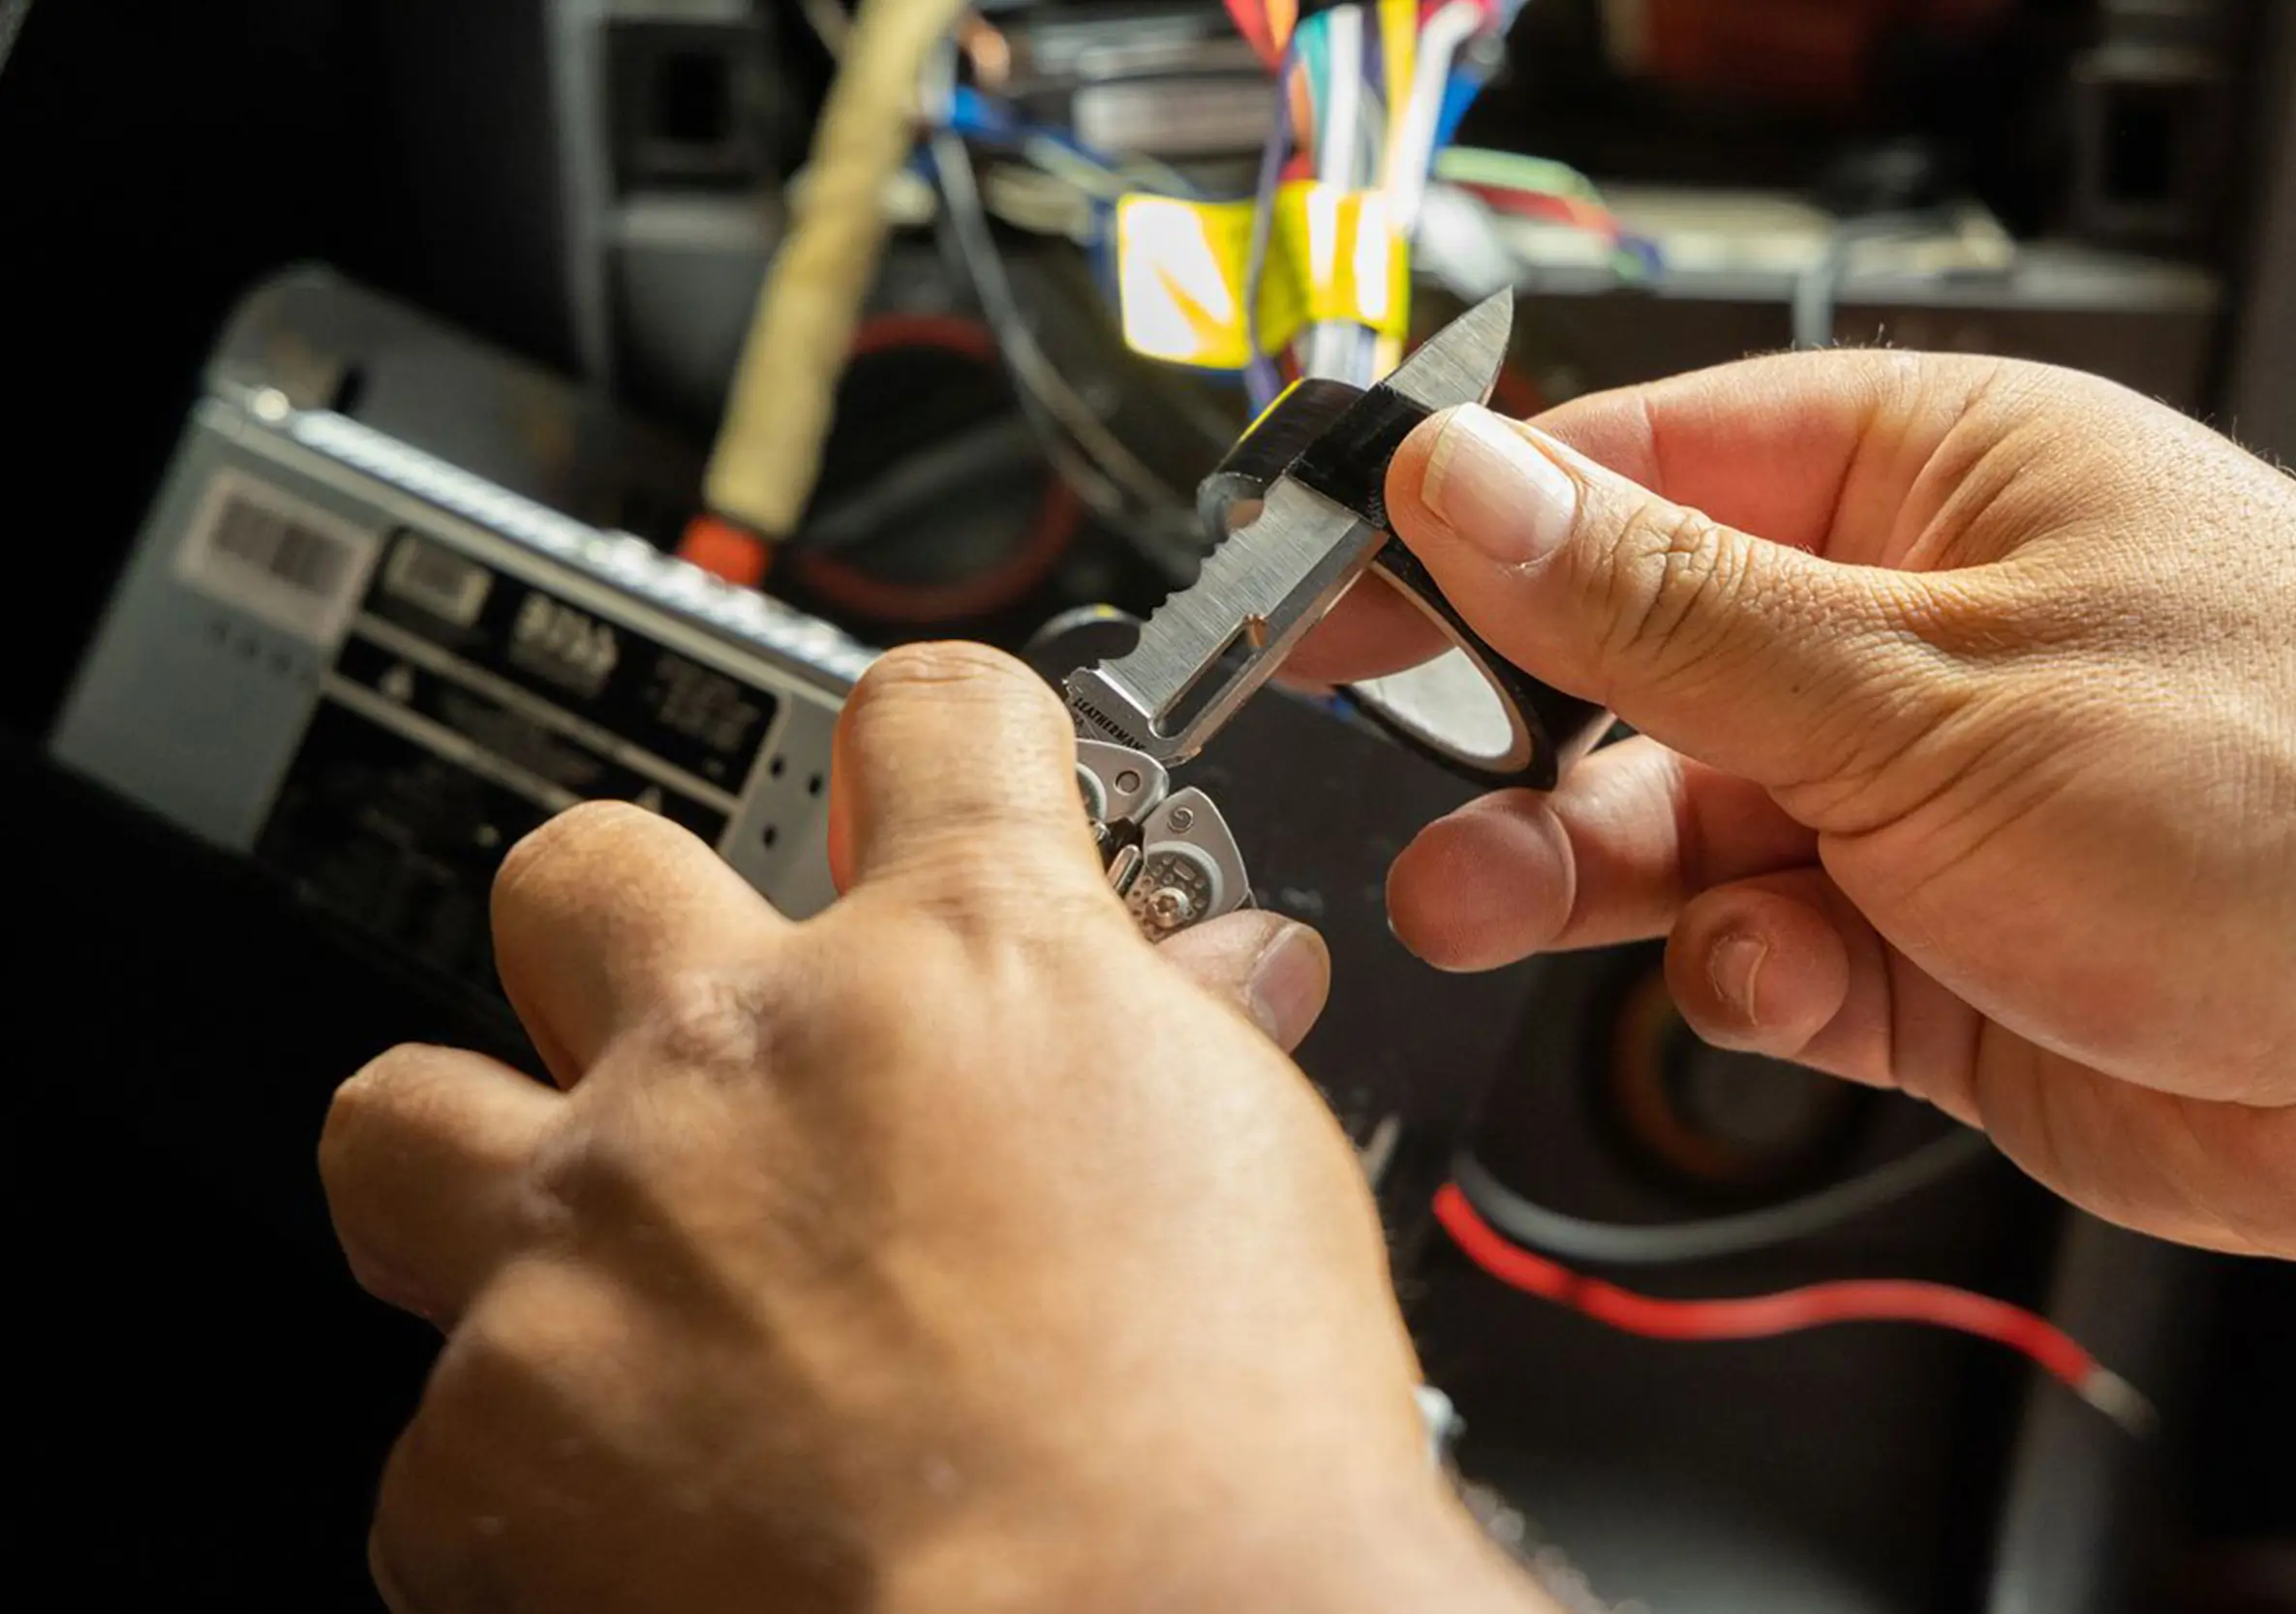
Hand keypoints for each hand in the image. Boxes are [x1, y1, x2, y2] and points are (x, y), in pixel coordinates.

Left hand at [320, 644, 1546, 1613]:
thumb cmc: (1224, 1430)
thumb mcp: (1250, 1159)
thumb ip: (1183, 1032)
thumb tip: (1209, 983)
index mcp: (960, 956)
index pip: (926, 721)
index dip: (933, 737)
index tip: (929, 775)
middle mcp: (741, 1057)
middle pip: (585, 868)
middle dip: (635, 928)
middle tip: (707, 1029)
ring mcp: (594, 1236)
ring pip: (398, 1110)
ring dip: (479, 1164)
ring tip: (584, 1248)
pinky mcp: (491, 1442)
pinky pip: (443, 1430)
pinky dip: (530, 1466)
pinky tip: (650, 1503)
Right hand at [1301, 353, 2295, 1280]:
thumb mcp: (1928, 684)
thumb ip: (1666, 607)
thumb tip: (1467, 486)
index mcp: (1919, 481)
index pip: (1628, 474)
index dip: (1468, 534)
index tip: (1338, 589)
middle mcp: (1900, 633)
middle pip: (1624, 667)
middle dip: (1514, 742)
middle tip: (1424, 793)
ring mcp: (1908, 803)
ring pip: (1668, 826)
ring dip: (1584, 872)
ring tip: (1503, 903)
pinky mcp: (1919, 956)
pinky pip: (1754, 956)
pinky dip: (1744, 977)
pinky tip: (1789, 978)